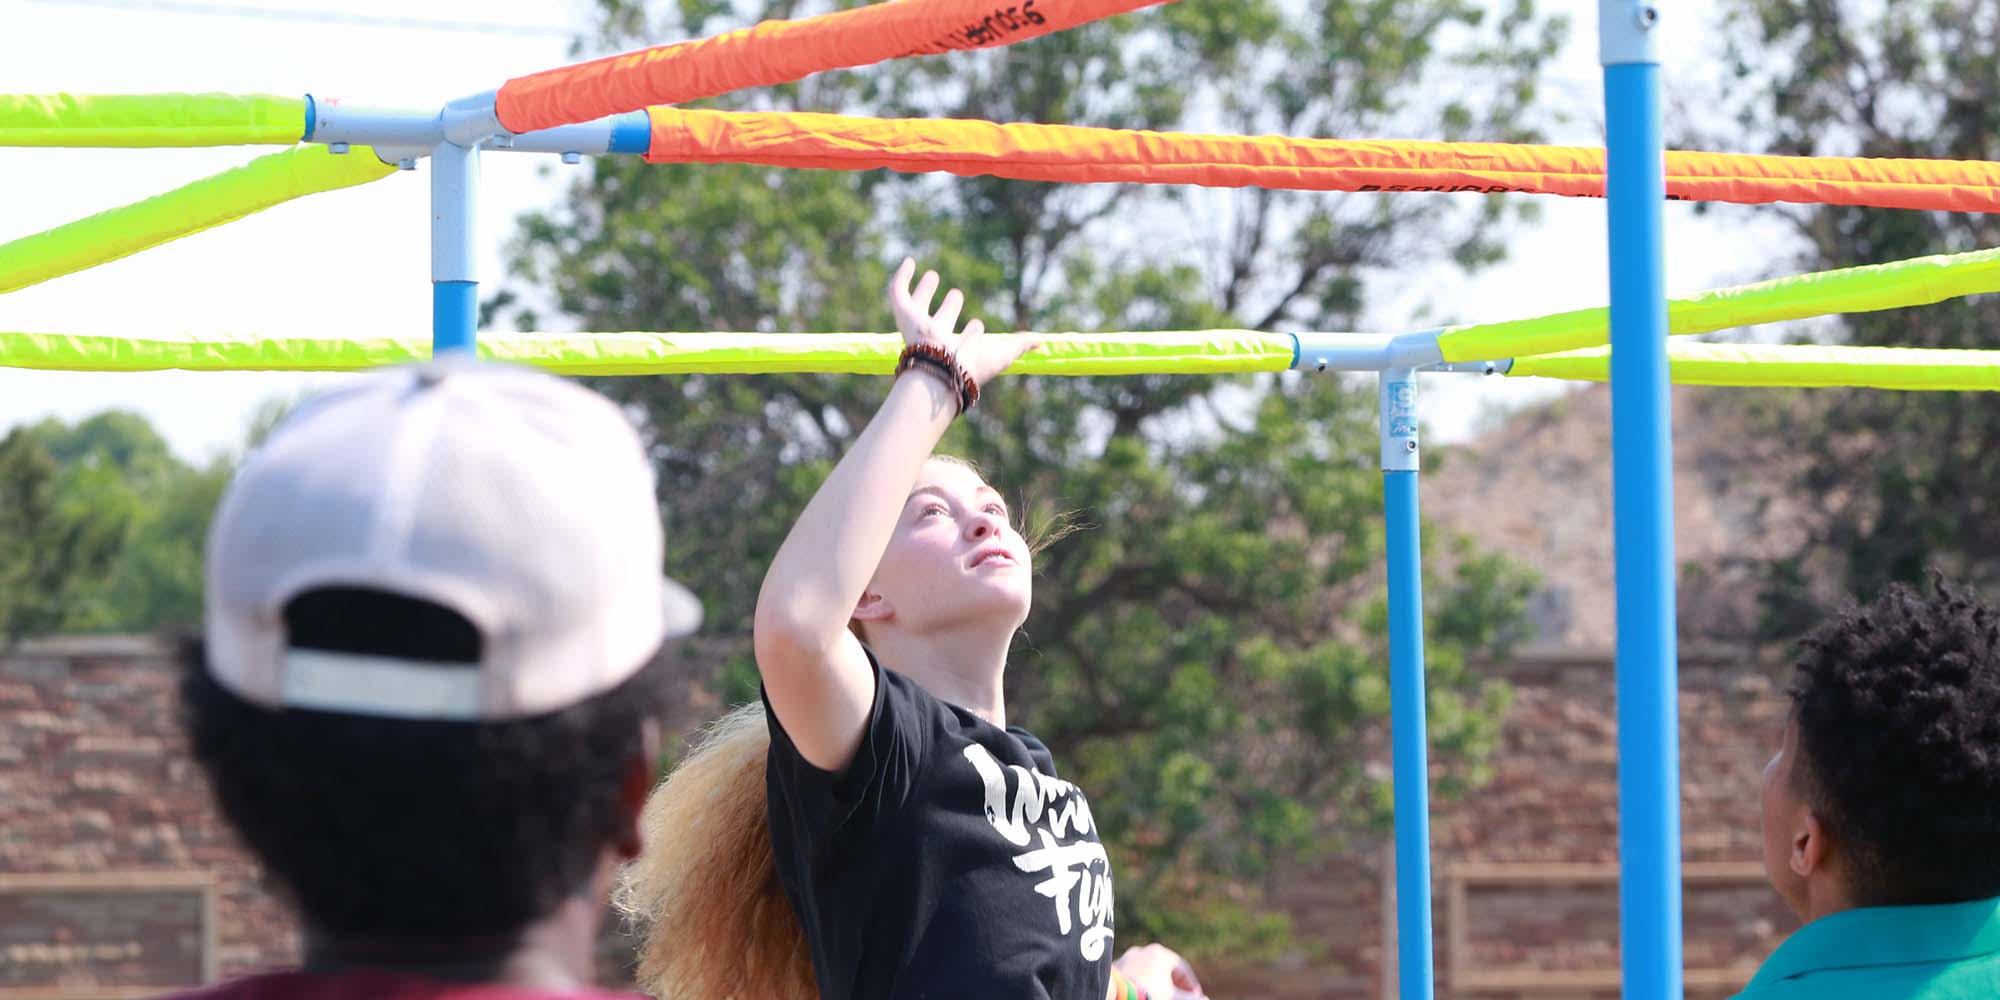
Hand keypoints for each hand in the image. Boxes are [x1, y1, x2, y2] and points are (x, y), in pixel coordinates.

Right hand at [888, 257, 1037, 386]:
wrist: (944, 368)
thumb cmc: (973, 364)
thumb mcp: (1003, 352)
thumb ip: (1021, 344)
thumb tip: (1042, 343)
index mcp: (956, 345)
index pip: (959, 329)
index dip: (964, 320)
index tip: (967, 308)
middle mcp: (936, 336)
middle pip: (940, 319)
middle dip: (948, 306)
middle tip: (956, 293)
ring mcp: (917, 325)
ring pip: (917, 306)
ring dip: (924, 290)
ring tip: (932, 274)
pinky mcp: (903, 315)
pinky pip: (896, 293)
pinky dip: (901, 276)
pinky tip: (909, 261)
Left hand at [1114, 943, 1205, 999]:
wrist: (1114, 994)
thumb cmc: (1148, 994)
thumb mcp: (1173, 998)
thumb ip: (1190, 999)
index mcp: (1160, 953)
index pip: (1183, 969)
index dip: (1191, 985)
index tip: (1195, 998)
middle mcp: (1142, 951)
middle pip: (1165, 970)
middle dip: (1175, 986)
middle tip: (1180, 998)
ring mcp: (1126, 959)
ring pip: (1147, 973)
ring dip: (1157, 986)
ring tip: (1160, 997)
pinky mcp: (1114, 969)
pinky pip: (1133, 977)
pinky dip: (1141, 986)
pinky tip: (1142, 996)